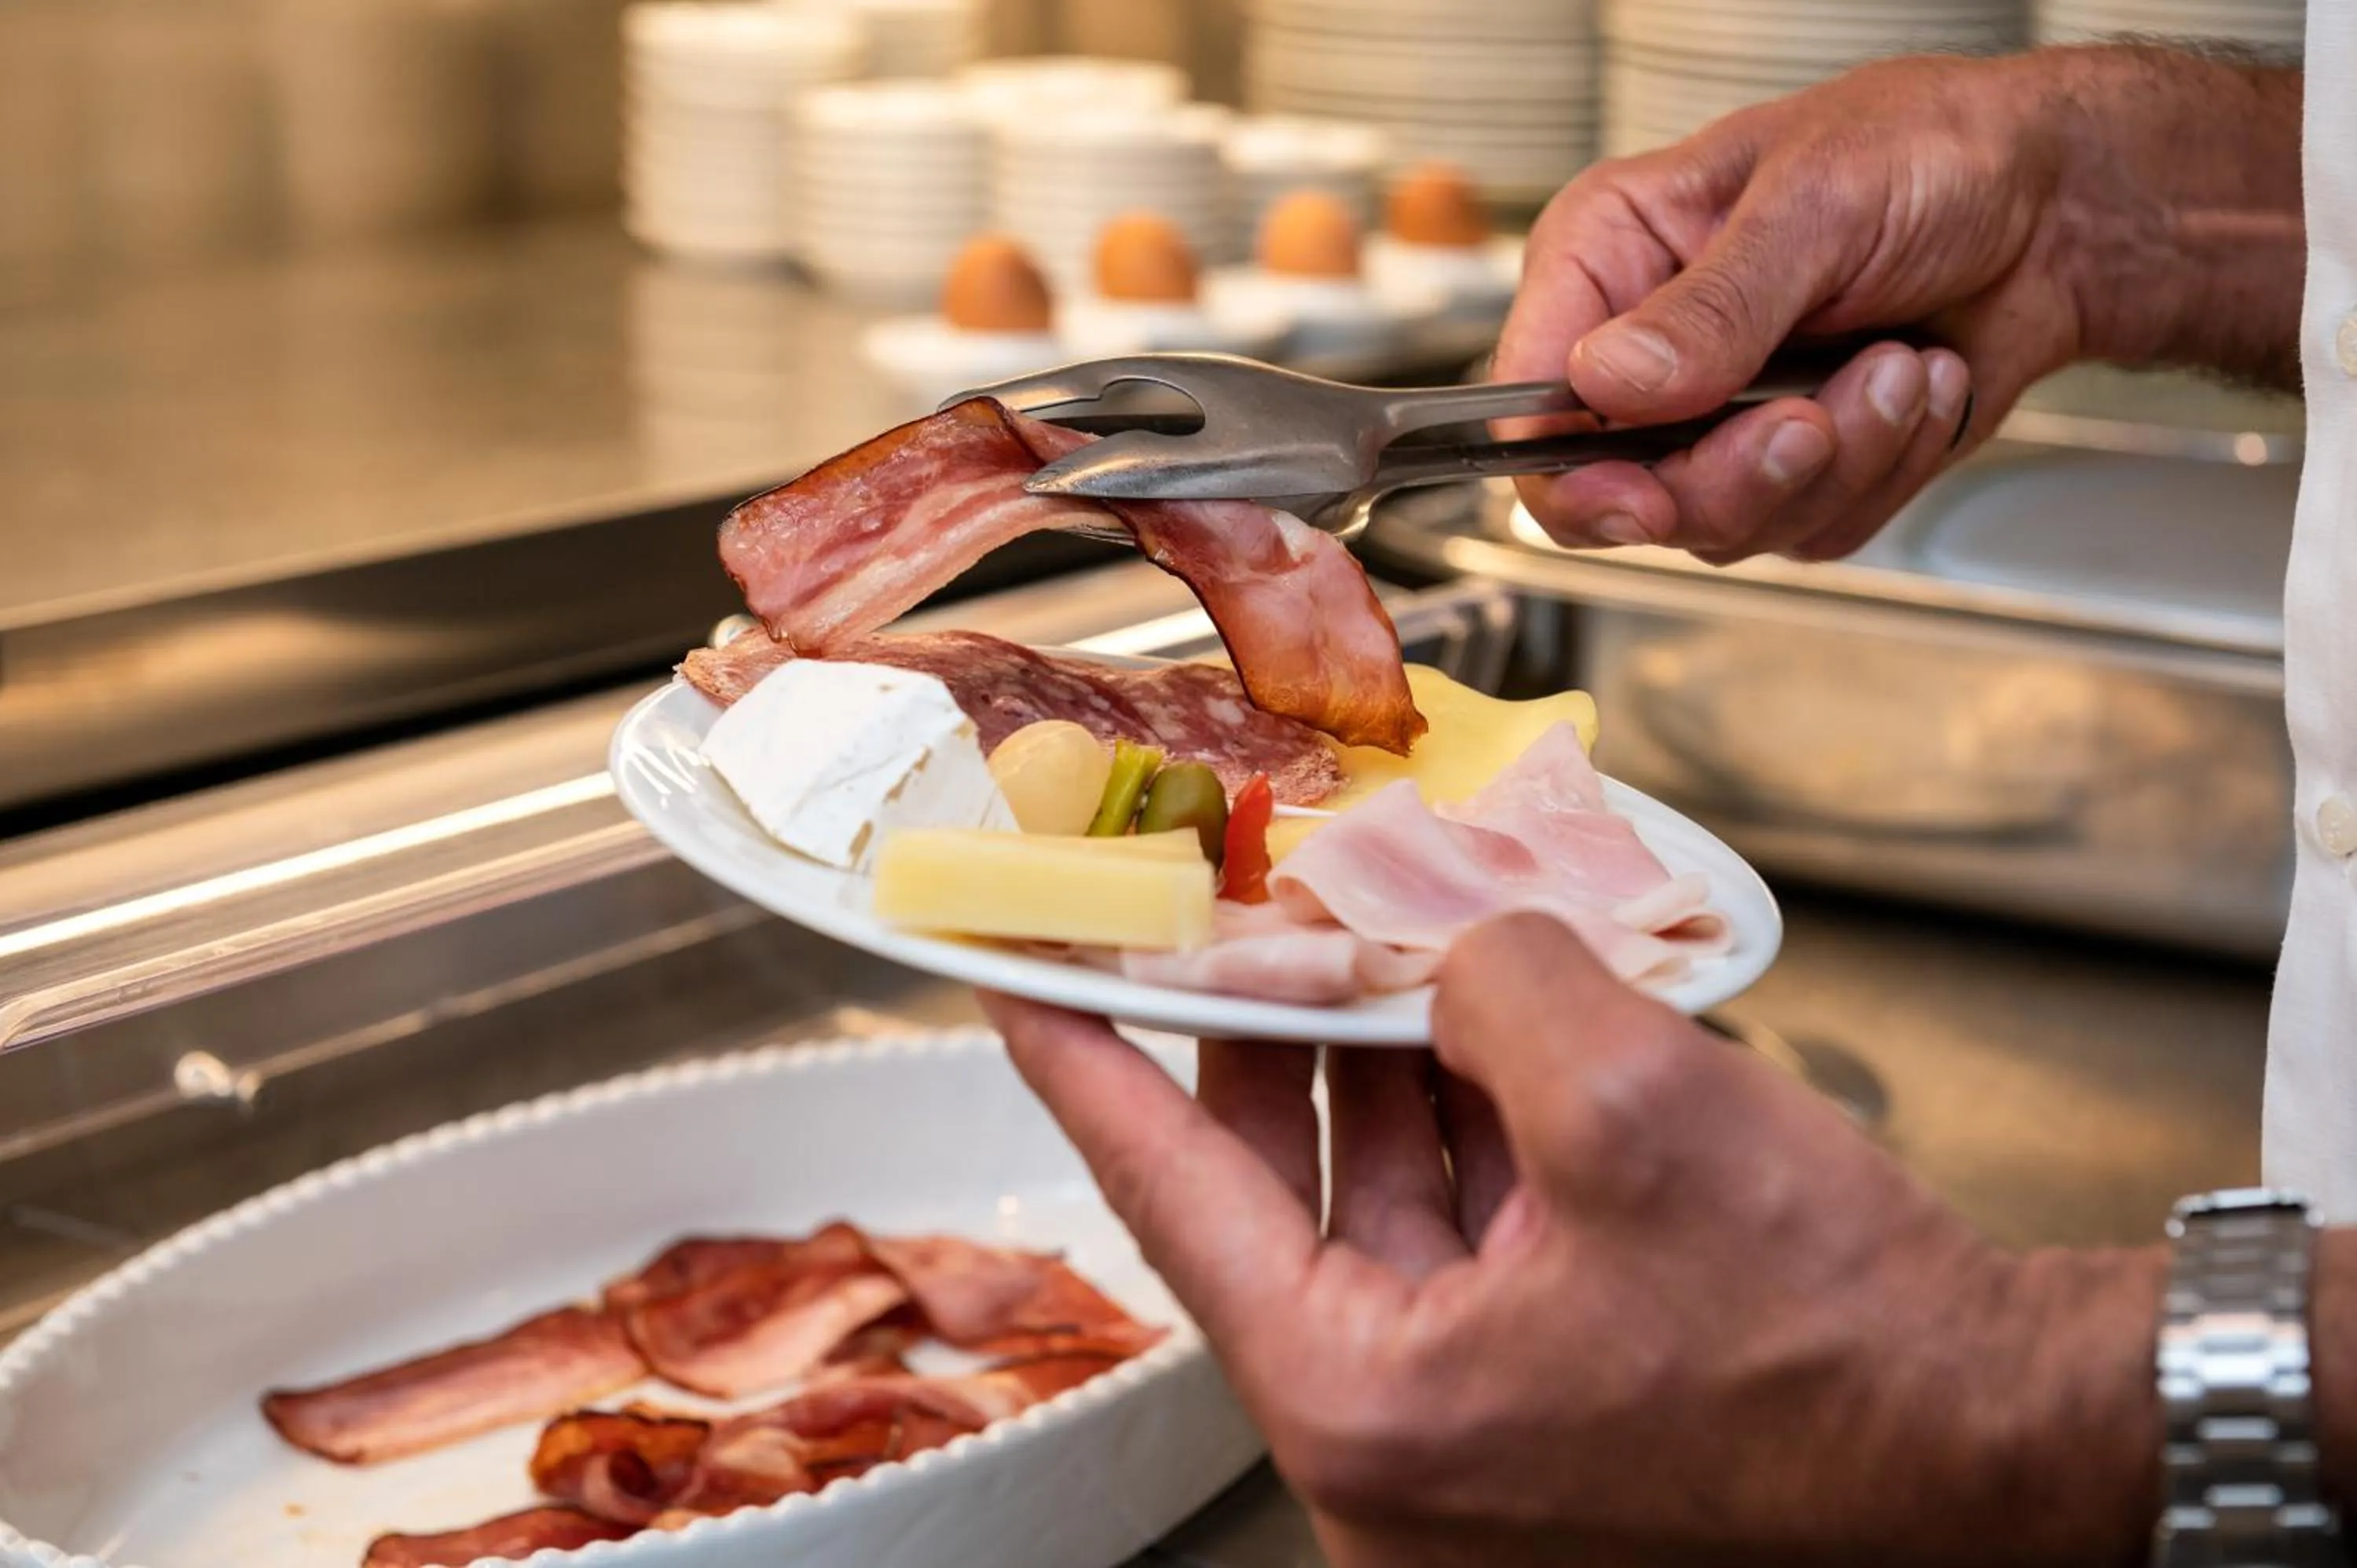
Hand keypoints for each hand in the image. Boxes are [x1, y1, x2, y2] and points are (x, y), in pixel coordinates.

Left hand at [984, 915, 2163, 1566]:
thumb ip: (1497, 985)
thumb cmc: (1845, 1346)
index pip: (1175, 1203)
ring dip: (1375, 1066)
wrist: (2015, 1442)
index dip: (1089, 1071)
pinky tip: (1473, 1018)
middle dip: (1260, 1038)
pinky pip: (1465, 1232)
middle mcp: (1401, 1438)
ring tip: (1354, 937)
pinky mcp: (1552, 1392)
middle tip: (1214, 922)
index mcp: (1372, 1403)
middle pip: (1276, 1195)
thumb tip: (1452, 950)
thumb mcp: (1639, 1107)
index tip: (1021, 989)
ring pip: (1377, 1202)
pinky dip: (1463, 1121)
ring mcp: (1477, 1423)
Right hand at [1495, 47, 2302, 560]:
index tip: (1641, 494)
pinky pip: (1813, 528)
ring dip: (1836, 458)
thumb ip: (1710, 307)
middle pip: (1622, 496)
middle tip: (1811, 421)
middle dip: (1735, 475)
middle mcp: (1649, 354)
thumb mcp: (1816, 203)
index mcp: (1611, 262)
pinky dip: (1884, 466)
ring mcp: (1719, 424)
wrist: (2063, 207)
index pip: (1528, 401)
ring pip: (1723, 525)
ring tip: (1896, 363)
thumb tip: (1609, 382)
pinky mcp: (1797, 472)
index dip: (1571, 470)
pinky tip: (1918, 384)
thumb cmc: (1935, 154)